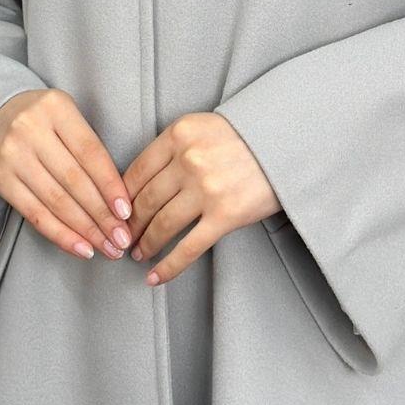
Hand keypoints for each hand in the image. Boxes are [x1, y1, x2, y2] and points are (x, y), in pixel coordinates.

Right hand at [0, 88, 134, 261]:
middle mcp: (31, 130)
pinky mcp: (0, 180)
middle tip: (122, 239)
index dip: (110, 185)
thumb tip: (118, 198)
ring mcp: (12, 156)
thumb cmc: (44, 118)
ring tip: (107, 247)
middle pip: (74, 180)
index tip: (127, 212)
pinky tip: (81, 248)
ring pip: (55, 201)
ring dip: (85, 230)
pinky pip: (34, 214)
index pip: (90, 153)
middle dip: (102, 215)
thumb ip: (89, 147)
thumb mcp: (67, 115)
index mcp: (56, 108)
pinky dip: (60, 235)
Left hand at [122, 112, 280, 285]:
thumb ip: (174, 147)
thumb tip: (141, 182)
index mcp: (179, 135)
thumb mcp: (203, 127)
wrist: (289, 143)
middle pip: (145, 200)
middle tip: (122, 238)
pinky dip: (168, 266)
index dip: (120, 197)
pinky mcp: (226, 215)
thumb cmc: (245, 135)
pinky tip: (155, 277)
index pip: (136, 170)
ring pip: (162, 224)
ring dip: (145, 244)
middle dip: (130, 224)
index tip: (115, 212)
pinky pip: (189, 247)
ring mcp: (207, 190)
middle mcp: (189, 161)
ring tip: (138, 254)